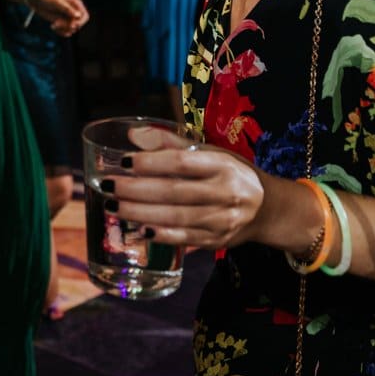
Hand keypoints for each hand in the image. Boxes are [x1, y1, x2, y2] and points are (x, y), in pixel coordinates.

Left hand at [32, 0, 88, 35]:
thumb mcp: (57, 2)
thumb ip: (67, 9)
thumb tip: (78, 15)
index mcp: (76, 4)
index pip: (85, 16)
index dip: (80, 22)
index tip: (71, 25)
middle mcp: (74, 11)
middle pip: (78, 25)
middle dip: (68, 26)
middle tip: (57, 23)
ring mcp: (68, 17)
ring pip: (71, 30)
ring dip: (62, 30)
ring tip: (53, 25)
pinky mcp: (62, 22)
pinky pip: (66, 32)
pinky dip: (60, 32)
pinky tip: (52, 27)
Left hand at [107, 126, 263, 250]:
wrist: (267, 209)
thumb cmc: (231, 175)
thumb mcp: (210, 152)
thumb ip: (171, 143)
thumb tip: (133, 134)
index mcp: (223, 165)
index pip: (182, 162)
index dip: (151, 162)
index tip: (123, 161)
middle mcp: (226, 192)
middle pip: (174, 192)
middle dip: (136, 190)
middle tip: (107, 186)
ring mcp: (223, 220)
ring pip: (176, 218)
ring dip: (140, 213)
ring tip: (113, 206)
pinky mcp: (217, 241)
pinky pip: (184, 239)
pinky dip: (160, 235)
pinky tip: (138, 229)